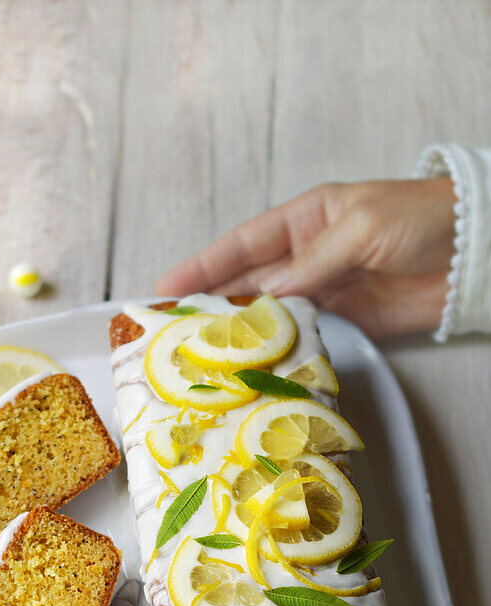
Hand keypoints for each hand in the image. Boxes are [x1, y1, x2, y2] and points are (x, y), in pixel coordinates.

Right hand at [155, 178, 454, 338]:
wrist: (473, 253)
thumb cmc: (421, 218)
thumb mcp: (360, 227)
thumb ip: (312, 264)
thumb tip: (265, 297)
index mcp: (305, 220)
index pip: (242, 246)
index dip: (203, 266)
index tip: (166, 286)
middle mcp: (307, 257)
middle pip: (248, 285)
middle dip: (211, 307)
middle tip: (172, 332)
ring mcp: (325, 292)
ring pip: (270, 317)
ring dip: (240, 337)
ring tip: (202, 358)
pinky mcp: (346, 323)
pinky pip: (303, 340)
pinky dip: (279, 354)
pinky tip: (255, 368)